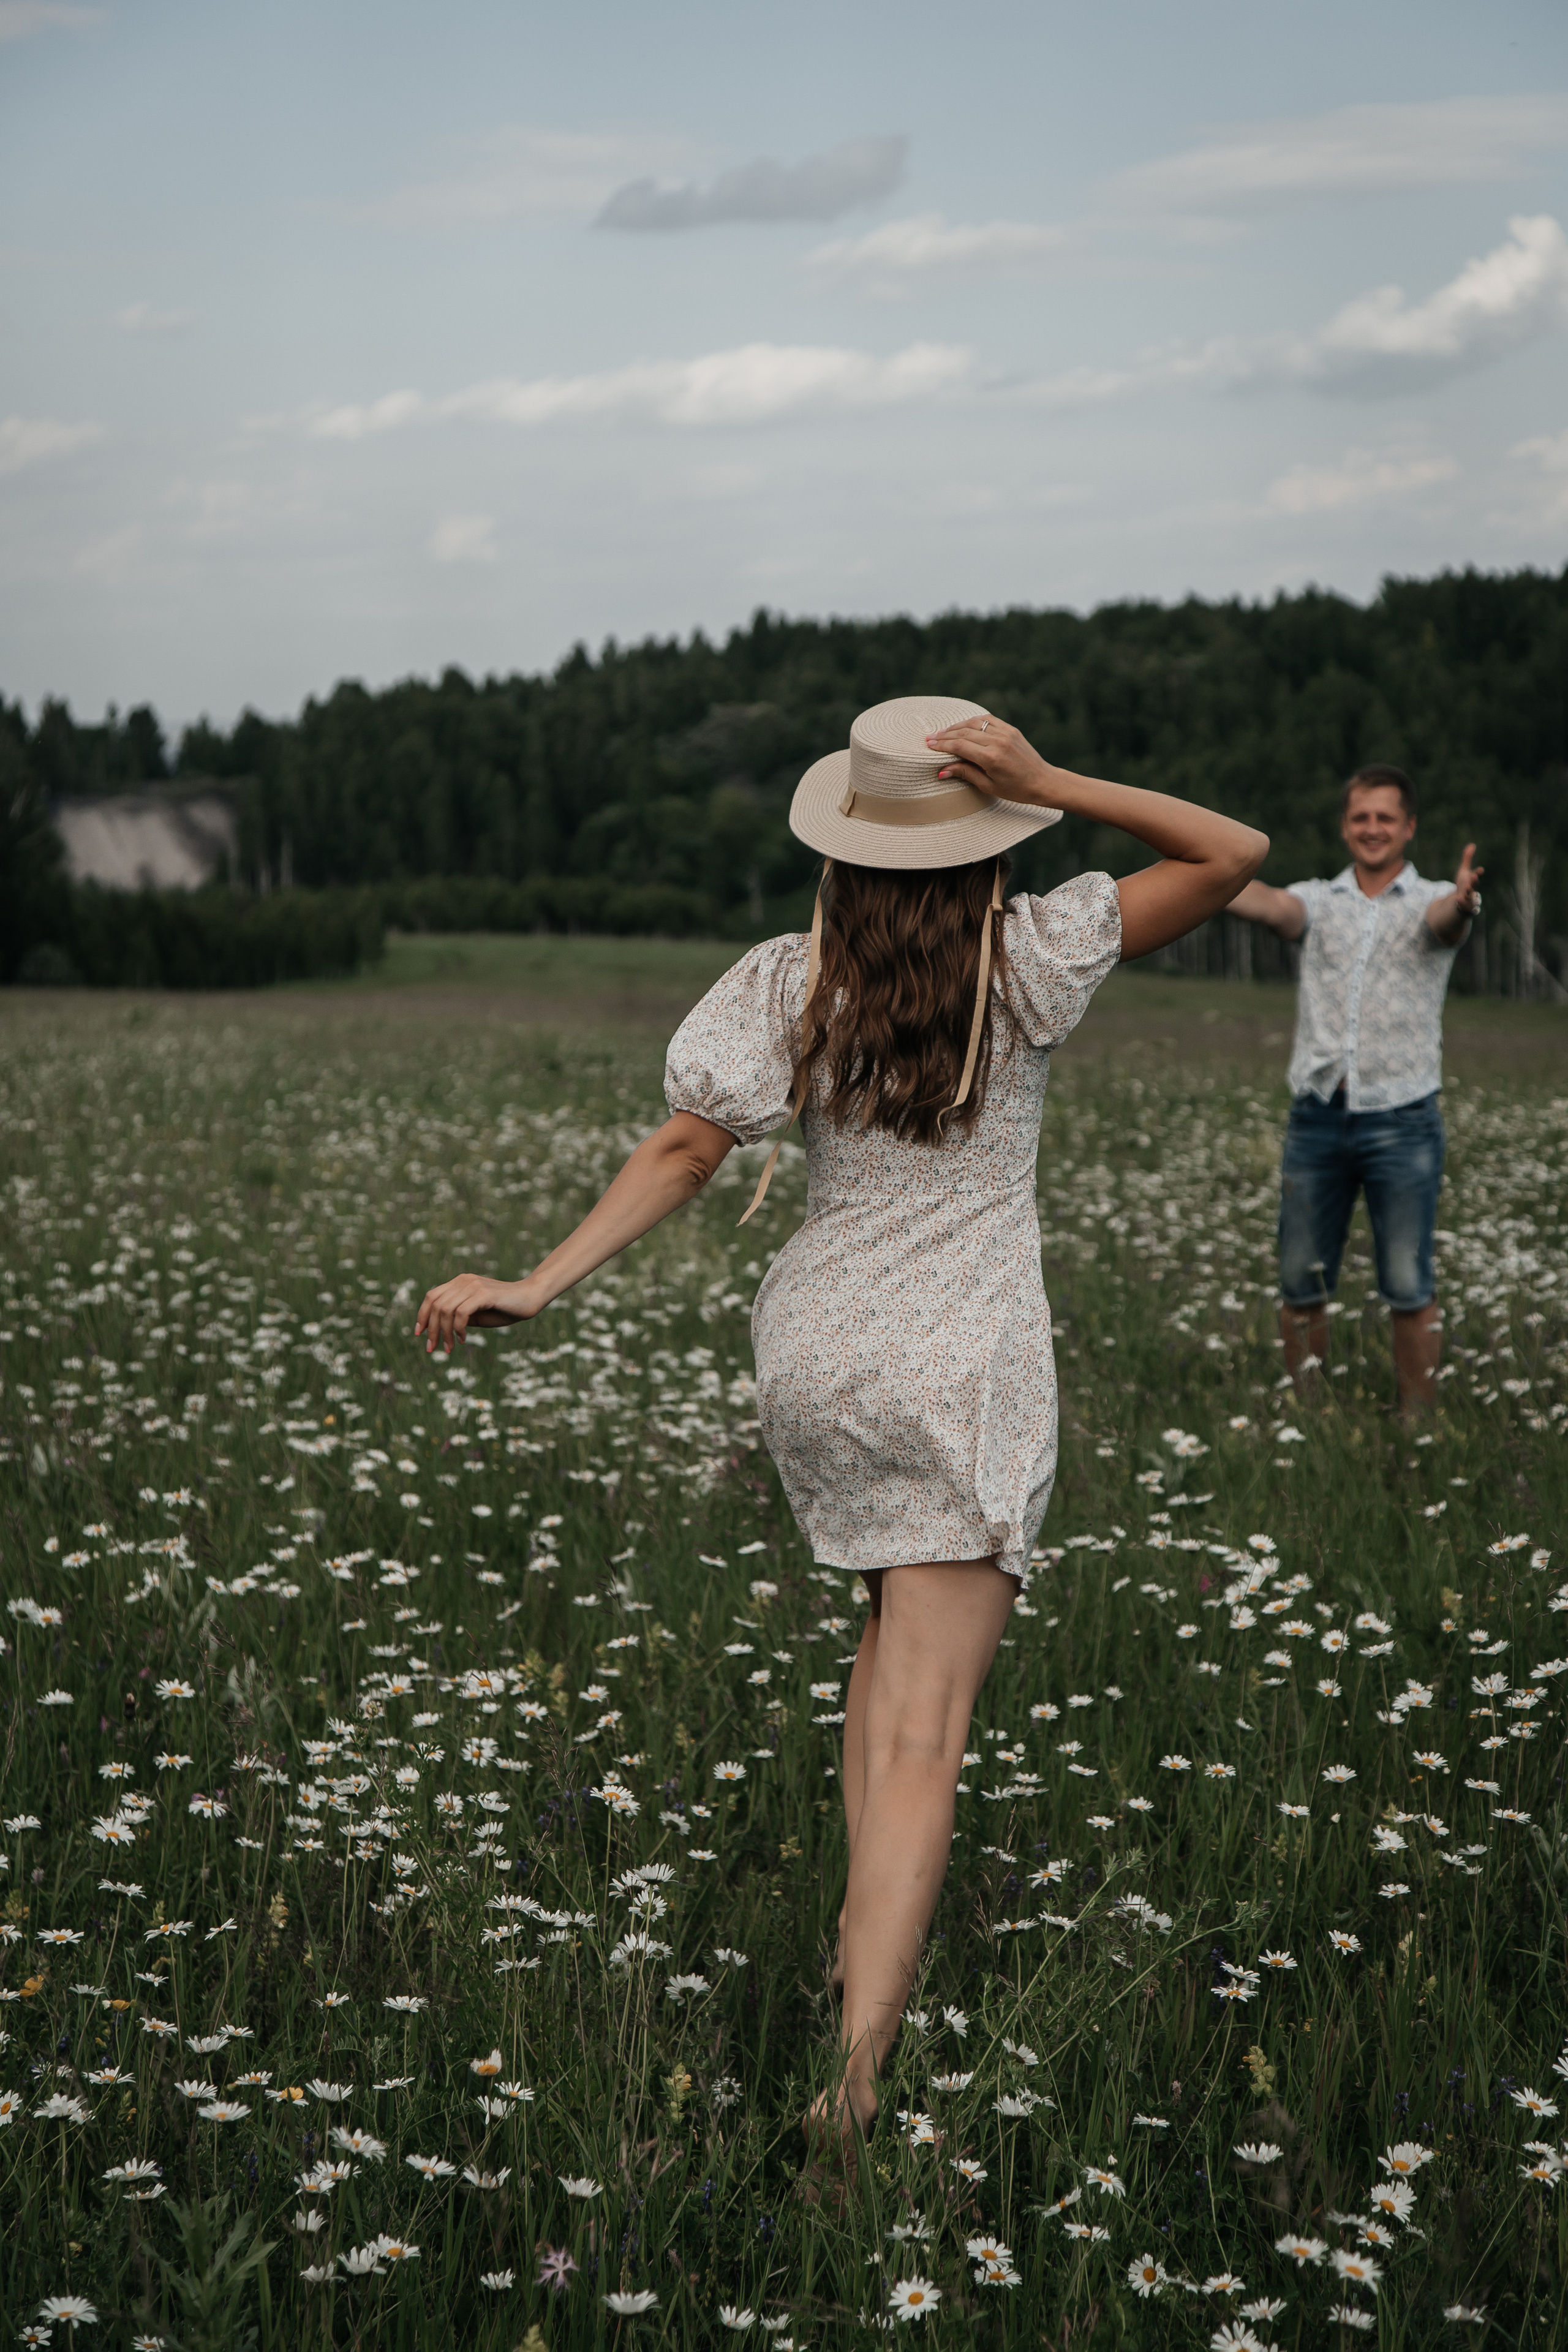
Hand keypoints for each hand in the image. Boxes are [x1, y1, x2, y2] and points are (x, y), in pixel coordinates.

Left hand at [414, 1272, 535, 1354]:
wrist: (530, 1299)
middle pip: (435, 1304)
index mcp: (460, 1282)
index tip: (419, 1334)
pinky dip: (458, 1328)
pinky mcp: (484, 1294)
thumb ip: (458, 1317)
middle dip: (431, 1329)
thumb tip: (438, 1328)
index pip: (431, 1296)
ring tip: (450, 1347)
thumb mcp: (476, 1315)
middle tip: (432, 1348)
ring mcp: (473, 1285)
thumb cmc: (504, 1309)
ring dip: (444, 1332)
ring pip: (446, 1310)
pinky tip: (463, 1339)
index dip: (422, 1315)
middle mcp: (464, 1281)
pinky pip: (461, 1312)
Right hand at [924, 715, 1057, 807]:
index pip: (959, 746)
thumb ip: (965, 774)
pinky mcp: (1010, 729)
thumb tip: (941, 771)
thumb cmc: (1016, 789)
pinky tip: (962, 726)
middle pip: (964, 733)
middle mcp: (998, 741)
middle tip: (930, 738)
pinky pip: (986, 720)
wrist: (1042, 780)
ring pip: (973, 723)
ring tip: (943, 732)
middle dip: (945, 735)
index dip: (942, 745)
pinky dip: (972, 721)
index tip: (929, 745)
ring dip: (956, 727)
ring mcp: (1005, 732)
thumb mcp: (988, 786)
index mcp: (991, 758)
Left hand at [1453, 842, 1482, 913]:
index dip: (1477, 873)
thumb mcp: (1463, 872)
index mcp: (1472, 882)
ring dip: (1467, 895)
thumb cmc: (1464, 885)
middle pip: (1474, 887)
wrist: (1462, 903)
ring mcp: (1469, 900)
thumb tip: (1472, 845)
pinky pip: (1465, 908)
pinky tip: (1458, 900)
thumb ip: (1467, 859)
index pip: (1476, 876)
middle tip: (1473, 877)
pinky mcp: (1466, 909)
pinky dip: (1462, 905)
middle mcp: (1472, 891)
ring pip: (1470, 898)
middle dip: (1473, 882)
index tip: (1479, 869)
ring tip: (1464, 890)